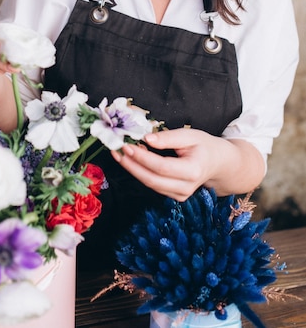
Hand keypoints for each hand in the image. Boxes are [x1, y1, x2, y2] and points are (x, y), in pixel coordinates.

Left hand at [111, 128, 226, 201]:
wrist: (217, 163)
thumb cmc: (203, 146)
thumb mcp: (189, 135)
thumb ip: (168, 138)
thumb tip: (146, 139)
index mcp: (193, 171)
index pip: (161, 167)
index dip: (142, 158)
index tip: (127, 145)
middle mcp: (186, 188)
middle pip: (152, 180)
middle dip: (131, 166)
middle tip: (116, 151)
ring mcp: (181, 195)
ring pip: (150, 185)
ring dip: (133, 169)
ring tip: (120, 153)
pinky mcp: (175, 197)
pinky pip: (153, 185)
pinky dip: (141, 173)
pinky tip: (132, 160)